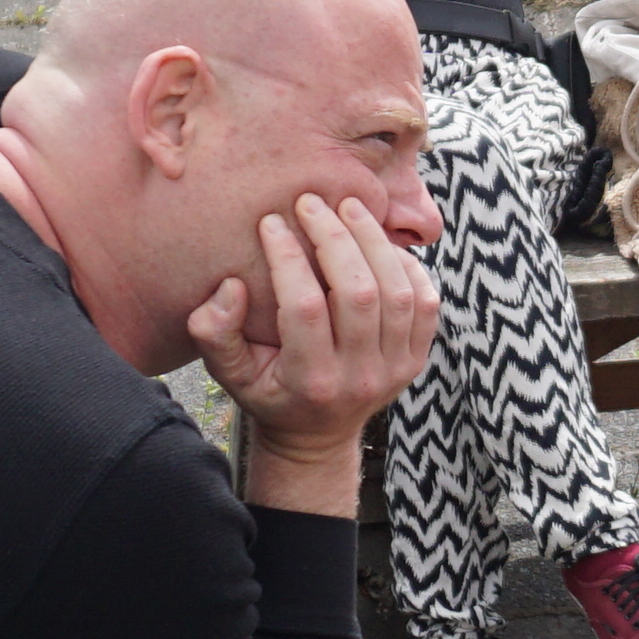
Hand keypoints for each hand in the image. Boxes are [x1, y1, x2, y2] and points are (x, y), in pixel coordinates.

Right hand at [192, 191, 439, 473]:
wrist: (316, 435)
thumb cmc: (267, 393)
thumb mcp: (228, 373)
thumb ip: (214, 332)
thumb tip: (232, 285)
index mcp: (310, 381)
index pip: (304, 308)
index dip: (287, 257)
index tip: (271, 222)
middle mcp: (360, 377)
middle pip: (358, 294)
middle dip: (335, 238)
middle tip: (312, 202)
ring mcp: (396, 369)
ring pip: (397, 292)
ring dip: (373, 241)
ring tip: (348, 208)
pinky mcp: (417, 358)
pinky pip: (424, 302)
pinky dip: (405, 265)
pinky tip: (378, 243)